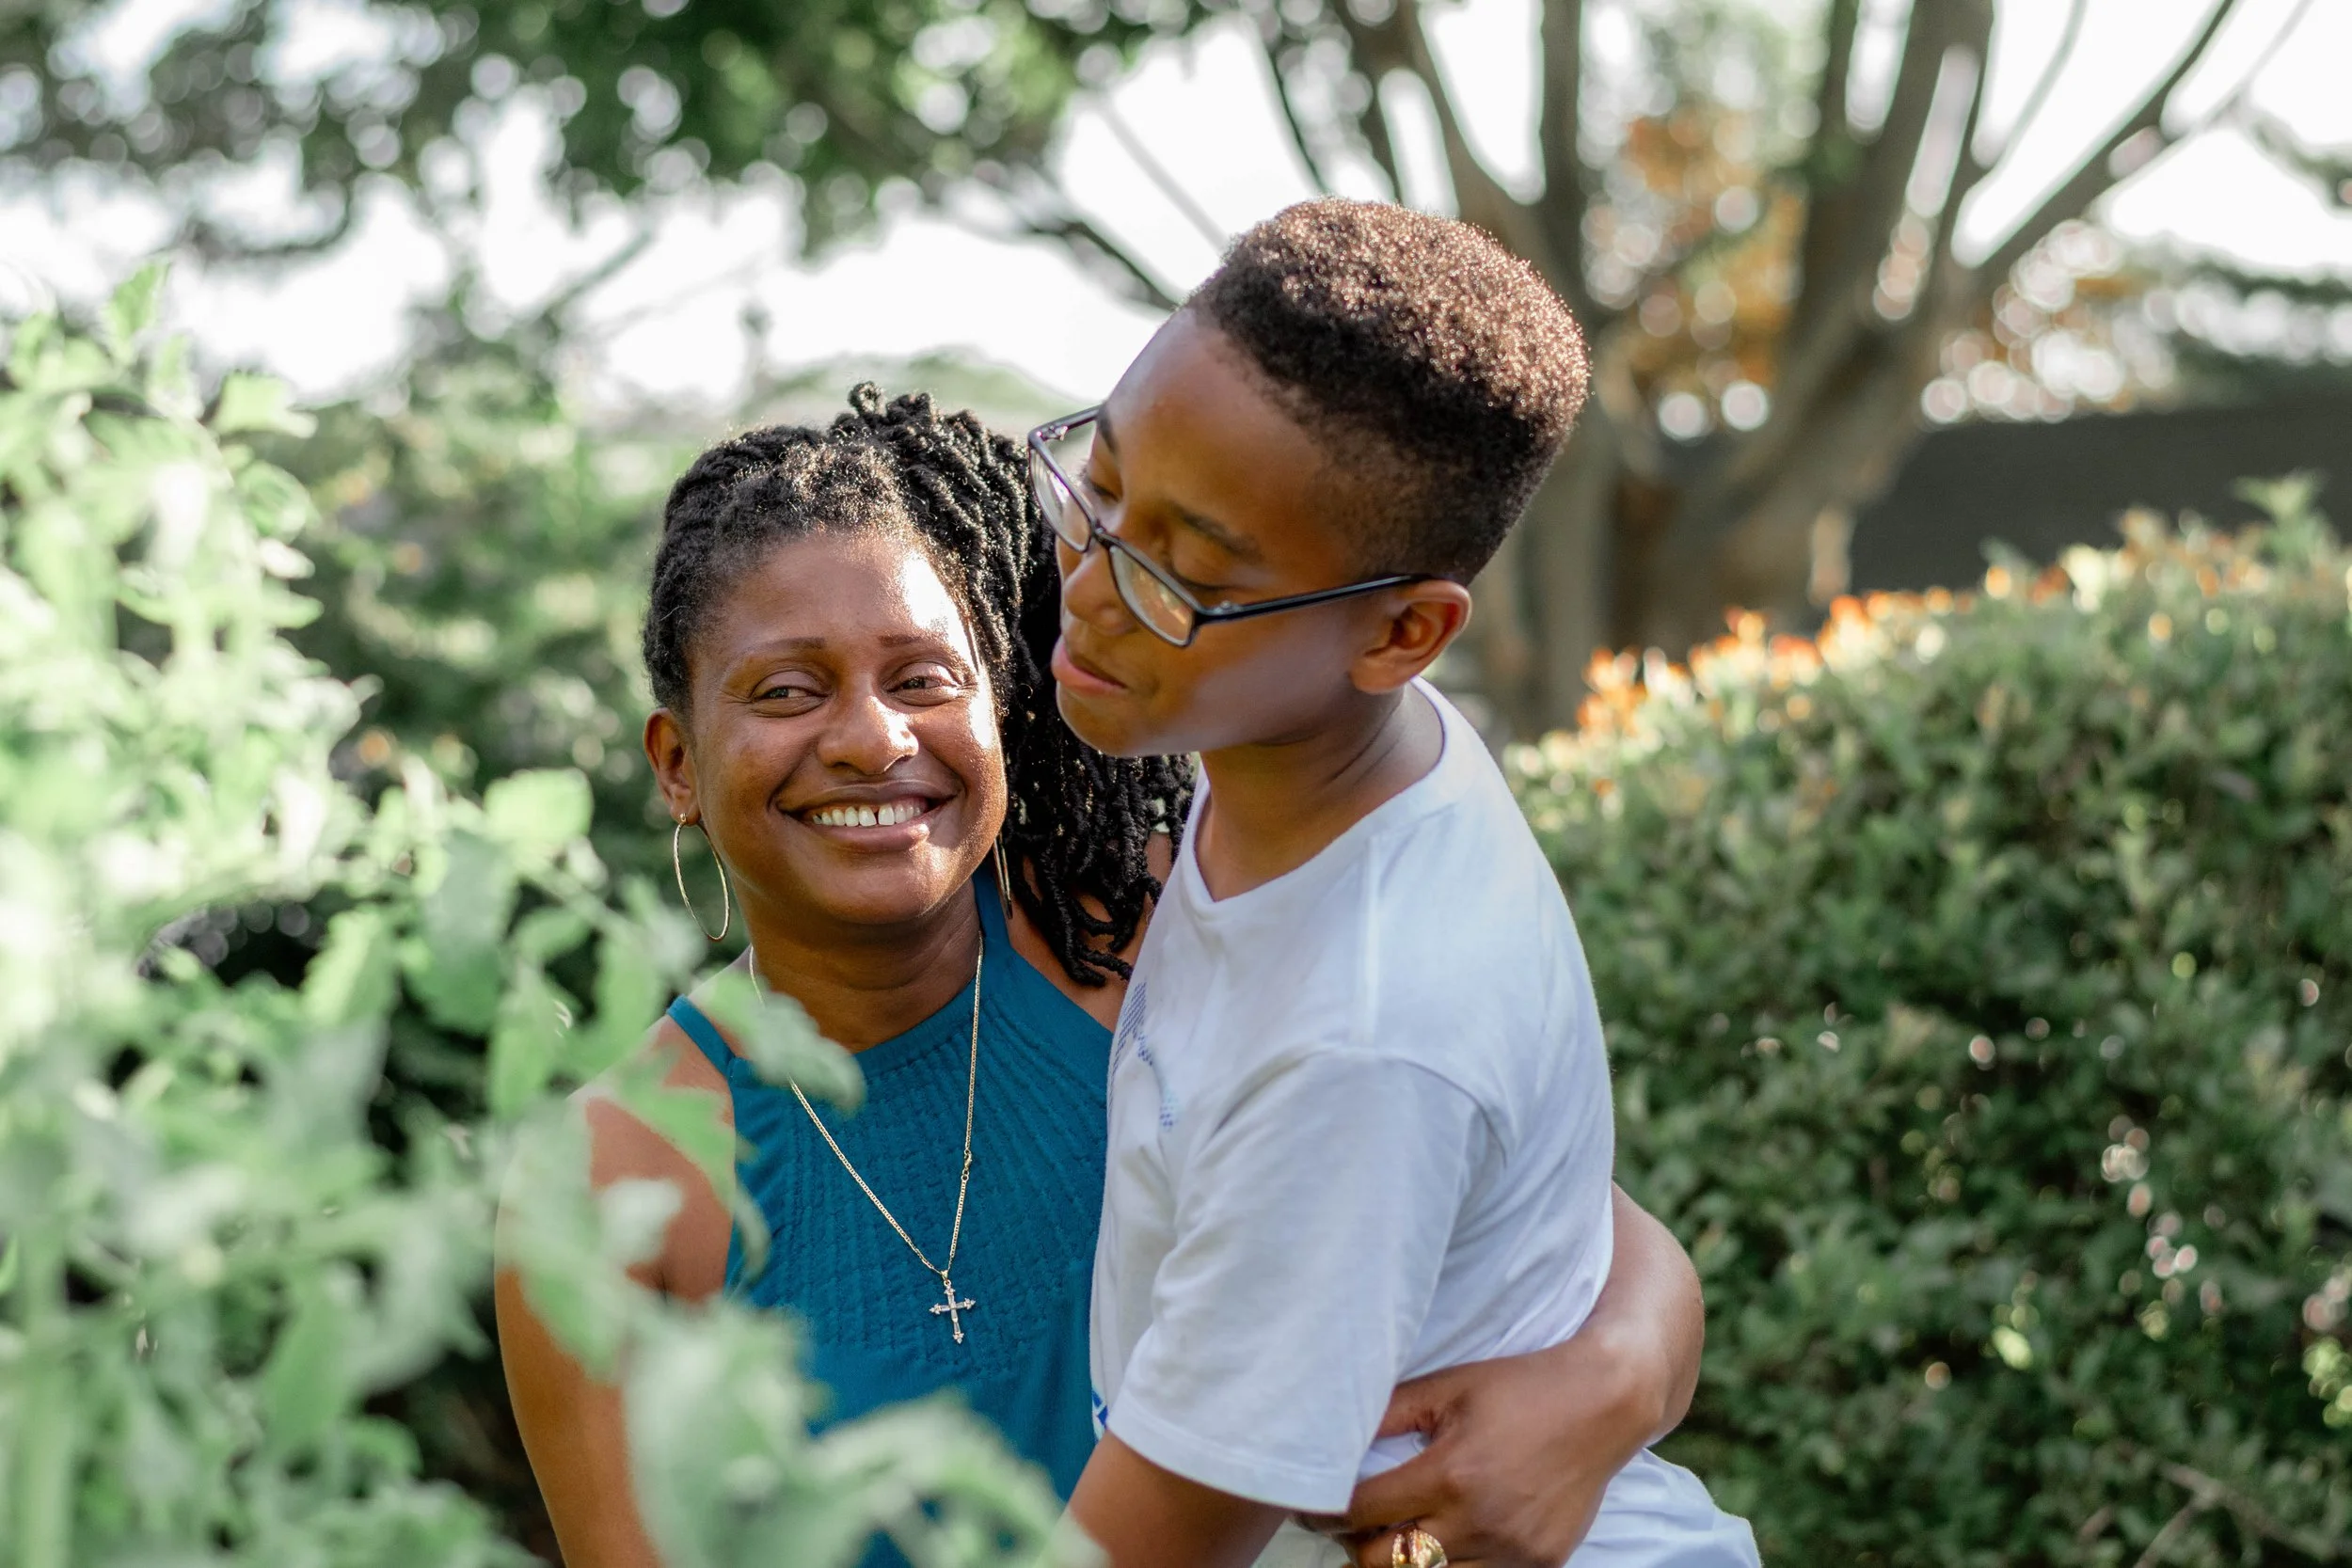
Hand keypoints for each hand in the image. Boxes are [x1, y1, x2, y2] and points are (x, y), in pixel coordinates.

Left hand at [1320, 1325, 1666, 1567]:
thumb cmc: (1522, 1387)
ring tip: (1400, 1531)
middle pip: (1387, 1564)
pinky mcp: (1539, 1565)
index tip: (1314, 1507)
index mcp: (1450, 1474)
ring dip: (1407, 1560)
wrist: (1605, 1403)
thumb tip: (1332, 1433)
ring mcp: (1513, 1551)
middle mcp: (1480, 1521)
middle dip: (1360, 1545)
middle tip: (1355, 1523)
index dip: (1327, 1513)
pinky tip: (1448, 1537)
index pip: (1363, 1513)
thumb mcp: (1449, 1387)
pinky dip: (1455, 1564)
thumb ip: (1388, 1413)